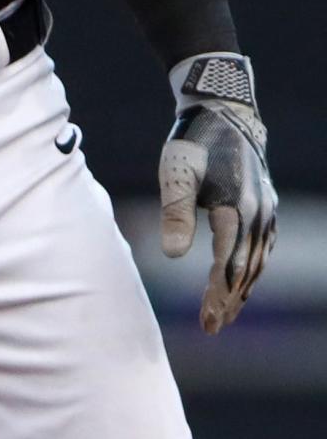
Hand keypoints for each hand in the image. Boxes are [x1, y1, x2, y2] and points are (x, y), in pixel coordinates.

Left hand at [158, 54, 276, 333]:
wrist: (225, 111)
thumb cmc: (194, 141)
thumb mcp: (177, 173)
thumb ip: (175, 213)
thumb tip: (171, 256)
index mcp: (236, 209)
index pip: (227, 265)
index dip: (217, 296)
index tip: (206, 323)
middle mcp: (258, 215)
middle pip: (245, 270)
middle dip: (229, 300)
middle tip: (212, 328)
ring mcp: (267, 211)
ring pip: (257, 262)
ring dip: (242, 289)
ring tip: (225, 313)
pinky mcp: (267, 207)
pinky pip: (263, 249)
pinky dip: (252, 269)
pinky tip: (241, 281)